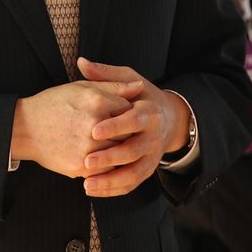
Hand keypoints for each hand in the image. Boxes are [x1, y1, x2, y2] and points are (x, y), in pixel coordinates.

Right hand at [10, 79, 134, 179]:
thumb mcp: (81, 88)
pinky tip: (100, 157)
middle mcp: (94, 125)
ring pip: (119, 153)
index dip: (126, 112)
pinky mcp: (81, 167)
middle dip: (125, 133)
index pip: (129, 109)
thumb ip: (113, 86)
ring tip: (108, 144)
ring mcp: (88, 148)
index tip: (121, 114)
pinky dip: (107, 166)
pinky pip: (106, 170)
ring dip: (118, 150)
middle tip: (118, 132)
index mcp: (96, 101)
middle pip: (127, 133)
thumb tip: (139, 86)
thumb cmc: (53, 105)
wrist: (25, 129)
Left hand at [76, 57, 188, 197]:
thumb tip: (81, 62)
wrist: (169, 119)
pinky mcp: (147, 170)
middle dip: (110, 157)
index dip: (115, 126)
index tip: (94, 130)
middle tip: (87, 161)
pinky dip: (114, 189)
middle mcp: (153, 137)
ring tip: (86, 184)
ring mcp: (151, 156)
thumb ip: (106, 74)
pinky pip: (132, 184)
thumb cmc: (142, 97)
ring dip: (110, 181)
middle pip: (133, 150)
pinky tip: (93, 189)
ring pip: (133, 173)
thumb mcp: (130, 80)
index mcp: (149, 112)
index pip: (133, 120)